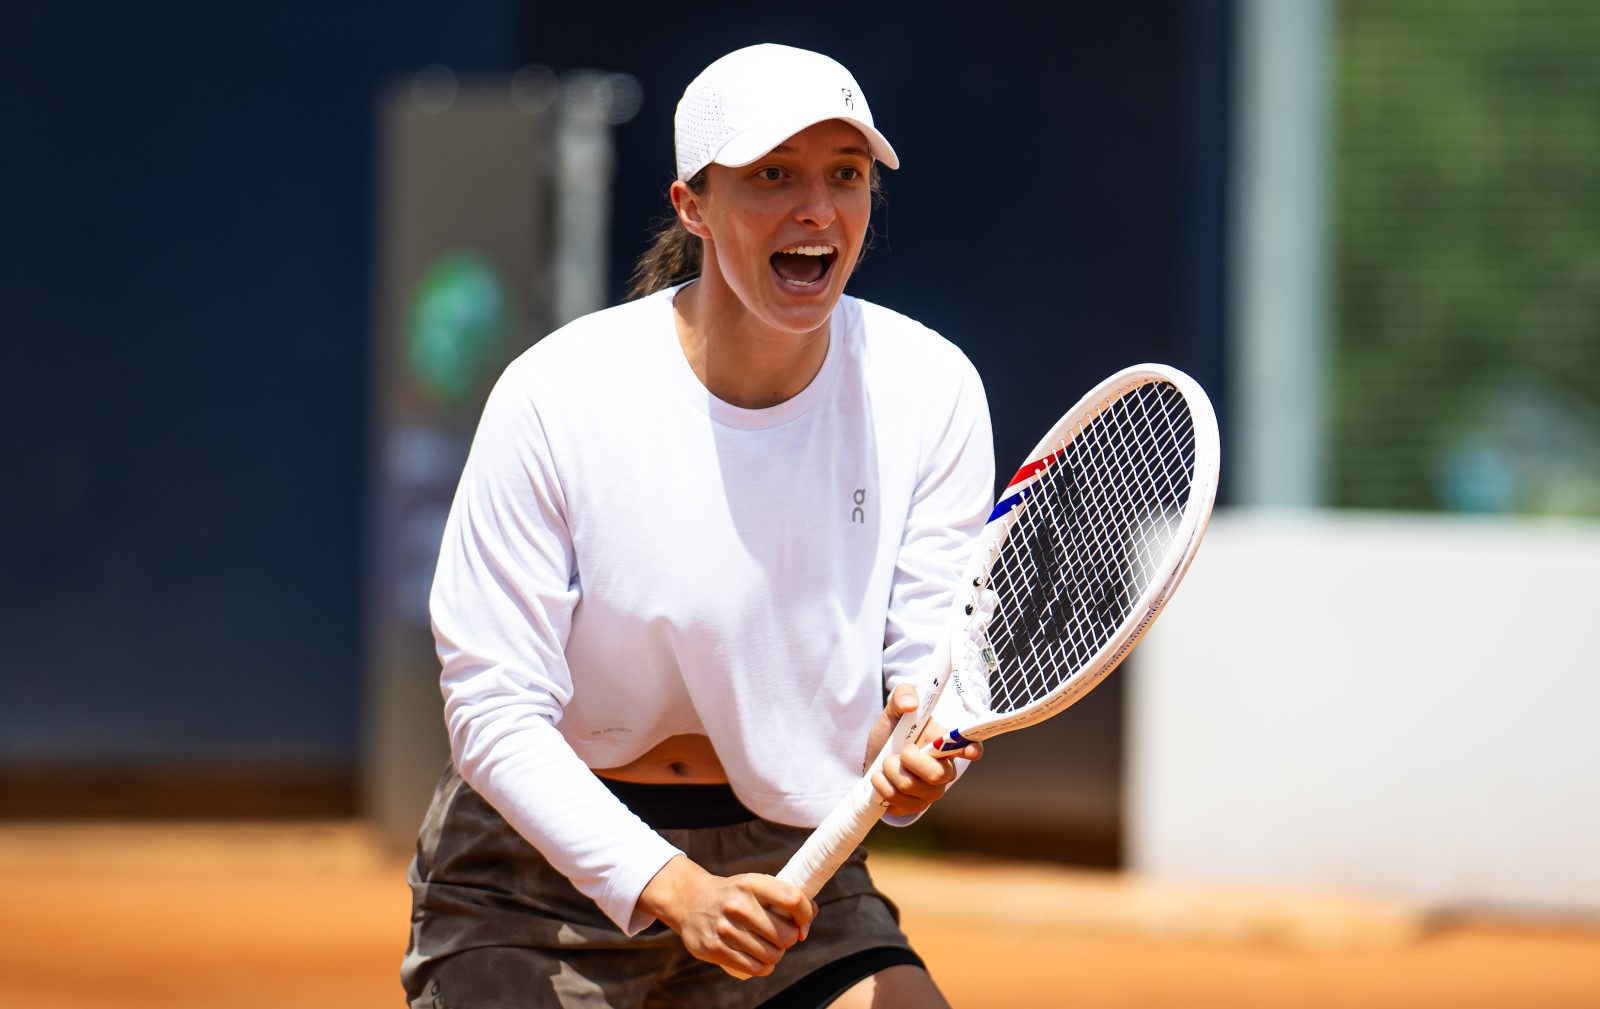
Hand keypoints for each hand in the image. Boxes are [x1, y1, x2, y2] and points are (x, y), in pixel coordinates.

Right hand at [637, 855, 816, 975]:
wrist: (691, 901)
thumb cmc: (734, 895)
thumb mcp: (755, 885)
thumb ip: (784, 898)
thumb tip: (810, 917)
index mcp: (751, 883)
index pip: (792, 899)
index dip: (805, 914)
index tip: (802, 922)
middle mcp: (738, 905)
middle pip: (786, 935)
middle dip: (788, 939)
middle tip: (779, 935)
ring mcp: (725, 928)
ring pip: (772, 955)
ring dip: (775, 954)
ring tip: (767, 945)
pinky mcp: (715, 949)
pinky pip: (755, 968)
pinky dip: (763, 967)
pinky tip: (759, 958)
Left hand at [863, 683, 983, 818]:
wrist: (874, 758)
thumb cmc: (892, 732)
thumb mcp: (894, 709)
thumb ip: (903, 694)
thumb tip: (910, 704)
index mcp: (946, 744)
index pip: (971, 747)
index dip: (973, 749)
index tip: (970, 750)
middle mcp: (944, 771)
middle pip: (936, 774)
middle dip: (909, 760)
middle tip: (900, 751)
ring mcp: (930, 792)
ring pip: (910, 786)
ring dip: (890, 770)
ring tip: (887, 762)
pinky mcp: (913, 806)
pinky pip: (896, 800)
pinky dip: (881, 784)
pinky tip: (881, 777)